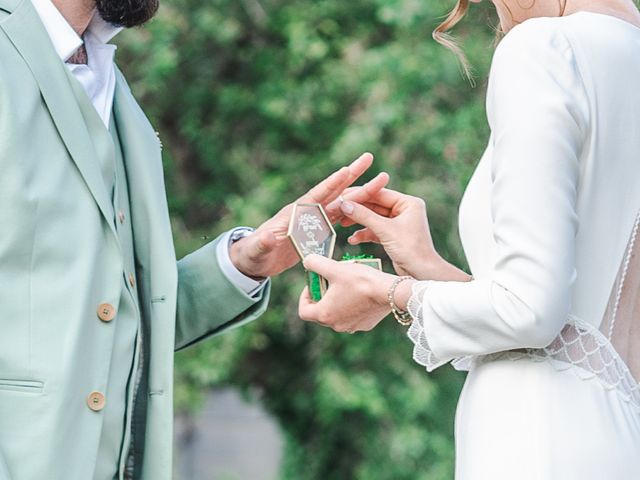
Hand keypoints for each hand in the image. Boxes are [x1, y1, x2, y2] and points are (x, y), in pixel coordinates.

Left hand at [229, 153, 388, 278]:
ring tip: (380, 180)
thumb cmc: (253, 253)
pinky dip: (354, 212)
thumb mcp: (257, 249)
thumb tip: (269, 237)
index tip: (346, 169)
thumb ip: (264, 243)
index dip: (331, 184)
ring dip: (361, 193)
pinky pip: (339, 218)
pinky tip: (370, 207)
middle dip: (353, 176)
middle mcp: (307, 212)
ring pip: (342, 204)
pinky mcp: (317, 231)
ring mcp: (314, 220)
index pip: (316, 195)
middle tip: (370, 158)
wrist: (254, 260)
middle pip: (334, 192)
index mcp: (295, 212)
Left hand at [297, 254, 414, 332]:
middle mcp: (336, 325)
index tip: (313, 284)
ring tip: (345, 284)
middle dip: (322, 296)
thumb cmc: (361, 281)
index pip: (303, 311)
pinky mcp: (365, 325)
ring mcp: (351, 327)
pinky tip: (359, 292)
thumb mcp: (334, 268)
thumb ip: (315, 263)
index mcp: (325, 315)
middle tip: (329, 281)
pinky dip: (351, 306)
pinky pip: (352, 316)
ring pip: (337, 314)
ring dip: (336, 301)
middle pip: (321, 312)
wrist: (390, 291)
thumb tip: (307, 261)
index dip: (304, 296)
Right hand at [339, 189, 471, 280]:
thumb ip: (364, 216)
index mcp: (408, 203)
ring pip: (372, 218)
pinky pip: (375, 230)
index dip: (358, 195)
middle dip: (356, 209)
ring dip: (357, 221)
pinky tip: (353, 240)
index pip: (379, 193)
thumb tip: (344, 204)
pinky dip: (364, 234)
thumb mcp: (385, 230)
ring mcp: (398, 223)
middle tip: (336, 210)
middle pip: (374, 205)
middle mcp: (404, 210)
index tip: (341, 197)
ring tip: (341, 224)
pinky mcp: (393, 235)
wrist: (422, 274)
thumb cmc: (411, 250)